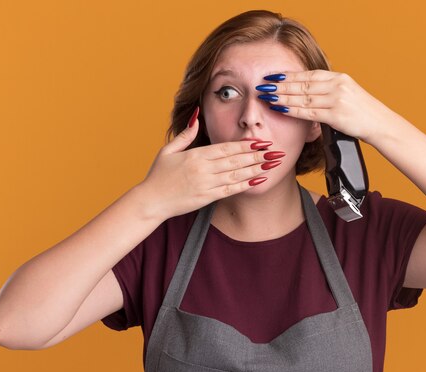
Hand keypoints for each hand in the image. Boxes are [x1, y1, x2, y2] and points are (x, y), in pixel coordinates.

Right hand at [139, 108, 283, 219]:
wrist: (151, 201)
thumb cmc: (158, 176)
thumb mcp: (168, 151)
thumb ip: (185, 135)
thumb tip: (197, 117)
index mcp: (195, 155)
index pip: (226, 148)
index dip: (245, 144)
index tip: (260, 141)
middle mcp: (203, 169)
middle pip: (236, 160)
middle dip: (257, 155)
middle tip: (274, 151)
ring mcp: (206, 184)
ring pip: (237, 175)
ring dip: (256, 169)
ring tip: (271, 164)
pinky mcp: (207, 198)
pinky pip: (230, 190)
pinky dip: (245, 185)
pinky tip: (258, 180)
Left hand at [258, 70, 398, 144]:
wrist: (381, 125)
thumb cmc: (363, 113)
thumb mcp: (347, 95)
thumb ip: (329, 91)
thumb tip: (308, 92)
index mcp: (339, 78)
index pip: (309, 74)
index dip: (289, 75)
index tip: (273, 76)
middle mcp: (337, 86)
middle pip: (303, 84)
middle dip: (281, 85)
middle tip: (263, 85)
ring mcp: (337, 100)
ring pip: (303, 97)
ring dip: (283, 96)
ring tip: (267, 96)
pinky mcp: (336, 115)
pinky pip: (309, 111)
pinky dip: (292, 109)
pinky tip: (280, 108)